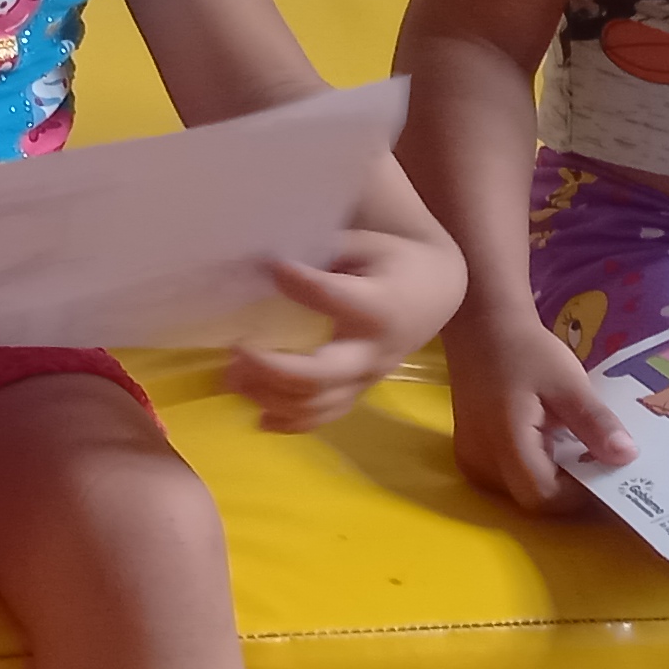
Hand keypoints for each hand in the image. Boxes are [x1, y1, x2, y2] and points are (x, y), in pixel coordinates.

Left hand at [228, 225, 464, 433]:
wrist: (435, 293)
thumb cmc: (391, 262)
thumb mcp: (363, 245)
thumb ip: (321, 253)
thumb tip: (264, 262)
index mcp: (378, 305)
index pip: (334, 297)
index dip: (300, 283)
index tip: (272, 268)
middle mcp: (373, 350)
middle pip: (323, 374)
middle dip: (273, 368)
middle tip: (236, 350)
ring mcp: (367, 377)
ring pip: (319, 402)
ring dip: (271, 397)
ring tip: (233, 379)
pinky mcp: (359, 390)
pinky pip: (326, 416)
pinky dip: (291, 423)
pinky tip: (259, 418)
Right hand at [442, 304, 635, 512]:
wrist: (482, 328)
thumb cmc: (525, 351)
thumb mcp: (568, 382)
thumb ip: (596, 423)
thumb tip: (627, 458)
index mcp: (505, 443)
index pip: (545, 496)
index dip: (581, 495)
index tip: (608, 471)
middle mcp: (481, 461)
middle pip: (533, 499)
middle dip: (571, 489)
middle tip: (600, 460)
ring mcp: (472, 460)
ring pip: (521, 491)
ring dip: (554, 480)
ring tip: (579, 451)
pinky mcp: (471, 454)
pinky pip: (509, 478)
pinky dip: (537, 470)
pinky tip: (553, 446)